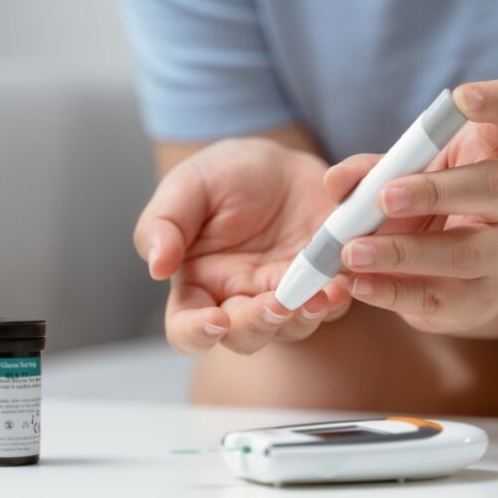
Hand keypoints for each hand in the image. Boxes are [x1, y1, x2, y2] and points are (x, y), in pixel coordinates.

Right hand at [134, 138, 351, 354]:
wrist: (275, 161)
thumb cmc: (222, 177)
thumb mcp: (186, 187)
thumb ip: (164, 223)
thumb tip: (156, 266)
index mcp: (198, 286)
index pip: (187, 329)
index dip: (197, 333)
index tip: (215, 319)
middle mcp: (241, 300)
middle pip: (245, 336)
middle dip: (260, 324)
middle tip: (276, 303)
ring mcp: (285, 294)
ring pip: (293, 327)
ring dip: (304, 316)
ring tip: (319, 294)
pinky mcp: (323, 282)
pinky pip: (333, 303)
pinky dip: (338, 298)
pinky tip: (341, 283)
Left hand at [324, 78, 497, 333]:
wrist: (454, 274)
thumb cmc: (427, 205)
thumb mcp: (400, 175)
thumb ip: (368, 172)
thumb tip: (334, 181)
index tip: (462, 98)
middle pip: (495, 186)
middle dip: (435, 191)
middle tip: (384, 197)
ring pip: (465, 253)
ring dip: (403, 252)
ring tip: (352, 252)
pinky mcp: (479, 299)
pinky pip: (438, 298)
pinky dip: (393, 293)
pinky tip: (358, 285)